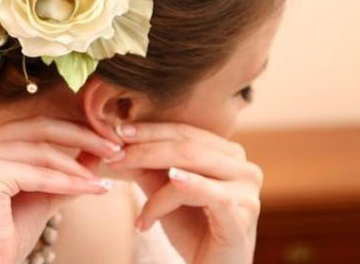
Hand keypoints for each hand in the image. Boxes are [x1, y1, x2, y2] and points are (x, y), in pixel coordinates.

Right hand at [0, 116, 123, 263]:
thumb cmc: (3, 235)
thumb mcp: (41, 194)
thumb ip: (64, 171)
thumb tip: (98, 150)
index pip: (35, 125)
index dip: (73, 129)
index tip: (105, 138)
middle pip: (39, 128)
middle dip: (82, 136)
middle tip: (114, 147)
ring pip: (42, 151)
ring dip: (78, 166)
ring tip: (102, 178)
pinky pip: (38, 174)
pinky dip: (67, 182)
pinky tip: (90, 189)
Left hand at [106, 122, 262, 263]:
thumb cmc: (192, 230)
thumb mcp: (163, 192)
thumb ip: (146, 167)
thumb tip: (117, 139)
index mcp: (228, 154)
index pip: (184, 132)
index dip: (150, 129)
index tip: (117, 129)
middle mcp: (243, 165)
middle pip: (187, 144)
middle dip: (144, 146)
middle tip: (113, 152)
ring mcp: (246, 189)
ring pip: (192, 162)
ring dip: (150, 164)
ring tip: (119, 169)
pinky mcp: (242, 214)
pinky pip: (210, 193)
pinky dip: (185, 186)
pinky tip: (171, 179)